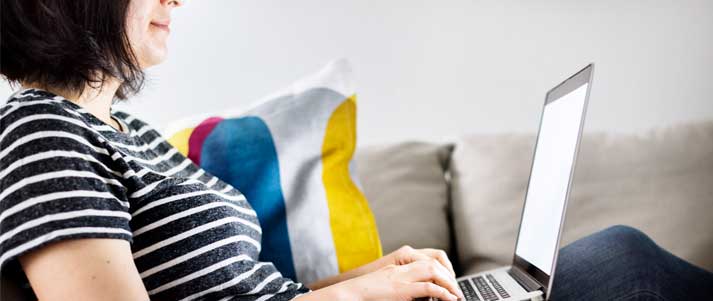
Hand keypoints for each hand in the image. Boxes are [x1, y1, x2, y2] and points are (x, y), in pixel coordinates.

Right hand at [306, 245, 459, 292]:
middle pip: (433, 262)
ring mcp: (402, 276)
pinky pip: (428, 287)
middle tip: (457, 289)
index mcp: (399, 265)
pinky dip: (442, 292)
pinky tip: (448, 299)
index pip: (427, 259)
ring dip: (448, 283)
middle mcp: (402, 267)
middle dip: (449, 275)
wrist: (350, 293)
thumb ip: (403, 285)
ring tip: (456, 294)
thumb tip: (421, 293)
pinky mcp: (402, 288)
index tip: (450, 281)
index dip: (442, 268)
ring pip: (434, 271)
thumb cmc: (365, 292)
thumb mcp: (387, 284)